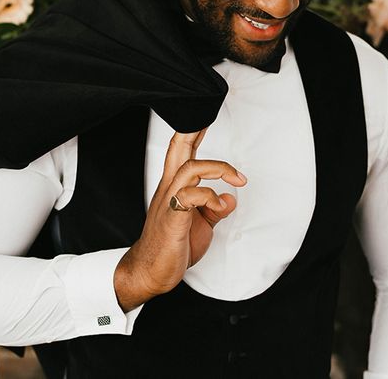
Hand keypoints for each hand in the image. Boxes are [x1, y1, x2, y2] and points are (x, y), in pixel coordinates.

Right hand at [114, 128, 245, 310]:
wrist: (149, 272)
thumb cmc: (171, 246)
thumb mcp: (201, 224)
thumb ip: (215, 208)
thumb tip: (231, 197)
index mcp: (175, 186)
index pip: (182, 151)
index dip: (193, 132)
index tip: (204, 115)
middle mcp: (170, 188)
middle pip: (178, 149)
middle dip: (193, 130)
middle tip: (207, 114)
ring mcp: (169, 202)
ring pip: (189, 168)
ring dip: (217, 168)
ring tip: (237, 178)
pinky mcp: (172, 218)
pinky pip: (189, 196)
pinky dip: (209, 196)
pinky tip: (220, 205)